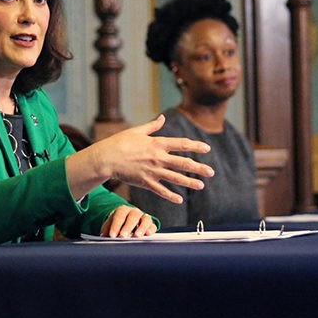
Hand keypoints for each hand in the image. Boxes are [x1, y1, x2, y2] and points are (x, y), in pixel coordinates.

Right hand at [85, 114, 213, 203]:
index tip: (207, 149)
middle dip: (199, 168)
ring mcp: (152, 171)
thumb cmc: (120, 142)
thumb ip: (152, 126)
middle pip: (183, 163)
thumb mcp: (137, 131)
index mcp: (157, 143)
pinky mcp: (145, 182)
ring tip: (201, 185)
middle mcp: (157, 158)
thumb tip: (162, 117)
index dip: (195, 146)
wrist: (106, 158)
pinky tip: (180, 200)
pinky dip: (171, 196)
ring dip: (190, 182)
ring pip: (175, 178)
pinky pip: (161, 190)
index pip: (181, 144)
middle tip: (211, 172)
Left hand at [100, 205, 156, 237]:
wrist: (125, 224)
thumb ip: (106, 231)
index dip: (116, 225)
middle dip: (128, 227)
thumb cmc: (116, 226)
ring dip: (141, 228)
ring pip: (145, 219)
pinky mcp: (150, 225)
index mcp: (122, 210)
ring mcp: (143, 217)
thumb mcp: (109, 227)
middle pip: (133, 216)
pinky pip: (153, 226)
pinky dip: (151, 229)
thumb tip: (103, 237)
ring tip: (136, 236)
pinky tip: (148, 235)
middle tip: (123, 236)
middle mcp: (134, 211)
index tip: (112, 235)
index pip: (119, 215)